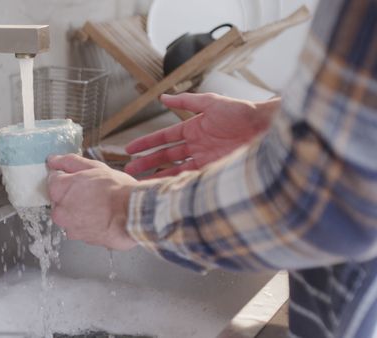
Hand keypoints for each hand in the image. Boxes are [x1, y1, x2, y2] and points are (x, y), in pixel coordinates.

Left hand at [47, 154, 137, 250]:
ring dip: (80, 211)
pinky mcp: (82, 239)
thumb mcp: (94, 167)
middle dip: (72, 195)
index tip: (79, 178)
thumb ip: (69, 162)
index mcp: (59, 190)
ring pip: (70, 215)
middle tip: (92, 192)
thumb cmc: (116, 190)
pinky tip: (101, 217)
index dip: (68, 177)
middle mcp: (59, 211)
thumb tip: (53, 160)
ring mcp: (70, 227)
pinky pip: (81, 228)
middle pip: (60, 200)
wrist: (133, 215)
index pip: (53, 179)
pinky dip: (88, 223)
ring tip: (99, 206)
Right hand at [124, 93, 279, 178]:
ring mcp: (205, 160)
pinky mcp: (215, 171)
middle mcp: (196, 146)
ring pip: (175, 170)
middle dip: (146, 163)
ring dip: (158, 176)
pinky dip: (178, 183)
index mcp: (193, 128)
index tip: (129, 150)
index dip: (146, 144)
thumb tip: (162, 97)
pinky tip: (165, 189)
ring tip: (142, 183)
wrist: (266, 128)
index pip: (163, 138)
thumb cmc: (242, 112)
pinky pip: (191, 179)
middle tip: (129, 170)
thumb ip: (185, 101)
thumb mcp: (211, 102)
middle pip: (165, 156)